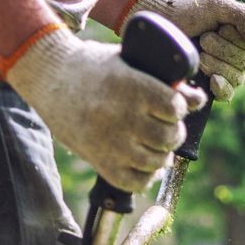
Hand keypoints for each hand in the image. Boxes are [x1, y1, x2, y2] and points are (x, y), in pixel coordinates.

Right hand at [3, 27, 206, 190]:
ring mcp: (109, 142)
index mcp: (130, 86)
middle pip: (168, 137)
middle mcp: (120, 116)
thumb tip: (198, 100)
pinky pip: (134, 182)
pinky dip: (146, 177)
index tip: (172, 106)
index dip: (179, 107)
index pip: (174, 107)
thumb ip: (163, 81)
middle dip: (173, 133)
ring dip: (162, 156)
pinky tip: (145, 165)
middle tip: (166, 128)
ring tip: (156, 146)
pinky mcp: (98, 161)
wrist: (47, 76)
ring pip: (156, 162)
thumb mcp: (127, 62)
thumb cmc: (92, 67)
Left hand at [115, 0, 244, 101]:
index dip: (236, 39)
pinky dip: (222, 88)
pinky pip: (227, 95)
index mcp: (235, 35)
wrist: (153, 24)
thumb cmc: (182, 10)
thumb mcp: (216, 6)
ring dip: (218, 65)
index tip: (218, 28)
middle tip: (203, 40)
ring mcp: (219, 71)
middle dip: (223, 51)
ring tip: (199, 55)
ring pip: (236, 78)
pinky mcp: (206, 87)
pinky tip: (212, 79)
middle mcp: (230, 54)